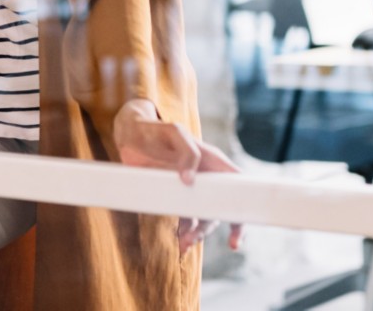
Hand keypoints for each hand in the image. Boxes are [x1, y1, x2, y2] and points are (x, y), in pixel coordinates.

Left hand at [111, 99, 243, 256]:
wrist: (129, 135)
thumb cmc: (155, 129)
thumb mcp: (173, 133)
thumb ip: (187, 152)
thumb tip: (190, 180)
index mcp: (212, 161)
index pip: (238, 185)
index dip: (243, 207)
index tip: (239, 227)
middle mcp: (205, 176)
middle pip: (221, 207)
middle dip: (213, 226)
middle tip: (196, 238)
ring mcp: (191, 186)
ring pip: (204, 215)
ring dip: (198, 232)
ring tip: (185, 243)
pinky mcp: (175, 193)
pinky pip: (186, 215)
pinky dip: (186, 230)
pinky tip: (180, 240)